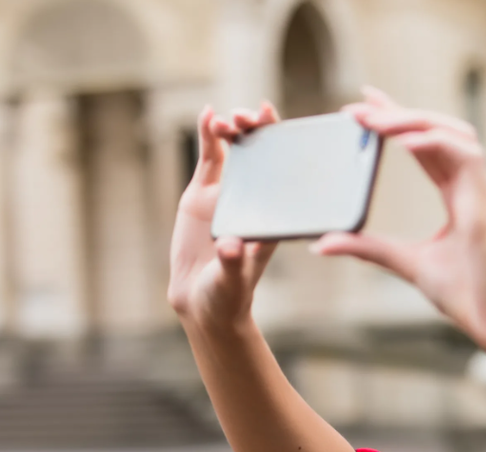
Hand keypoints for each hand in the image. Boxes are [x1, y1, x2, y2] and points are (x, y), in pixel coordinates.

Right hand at [167, 102, 279, 330]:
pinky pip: (208, 159)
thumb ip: (232, 262)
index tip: (274, 119)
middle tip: (250, 115)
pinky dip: (208, 136)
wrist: (203, 302)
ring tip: (224, 119)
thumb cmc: (227, 294)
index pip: (283, 170)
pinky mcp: (202, 196)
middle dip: (256, 128)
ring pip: (235, 150)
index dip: (281, 140)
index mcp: (273, 214)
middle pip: (260, 152)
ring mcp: (229, 193)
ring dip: (232, 128)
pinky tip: (208, 114)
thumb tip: (230, 245)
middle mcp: (255, 198)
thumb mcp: (232, 279)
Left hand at [311, 88, 485, 353]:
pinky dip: (434, 143)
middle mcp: (477, 186)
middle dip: (401, 112)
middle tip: (360, 104)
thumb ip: (369, 248)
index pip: (428, 145)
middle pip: (440, 130)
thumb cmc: (469, 297)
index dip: (400, 120)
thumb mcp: (408, 264)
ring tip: (375, 118)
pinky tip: (402, 140)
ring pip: (454, 133)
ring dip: (414, 120)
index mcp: (463, 196)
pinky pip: (465, 156)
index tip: (366, 104)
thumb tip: (324, 243)